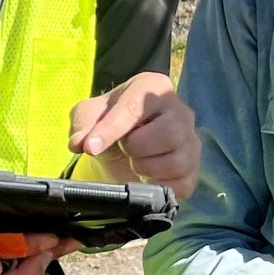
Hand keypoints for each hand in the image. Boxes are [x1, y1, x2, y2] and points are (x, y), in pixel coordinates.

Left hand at [70, 72, 199, 196]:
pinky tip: (146, 180)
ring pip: (178, 161)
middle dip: (138, 148)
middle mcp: (180, 111)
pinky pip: (183, 184)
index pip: (135, 108)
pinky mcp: (193, 170)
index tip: (90, 147)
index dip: (111, 130)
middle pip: (170, 133)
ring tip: (135, 163)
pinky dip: (159, 187)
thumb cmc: (108, 123)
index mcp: (153, 87)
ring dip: (147, 169)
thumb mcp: (89, 116)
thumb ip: (82, 125)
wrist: (119, 148)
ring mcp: (191, 141)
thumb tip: (80, 143)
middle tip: (124, 149)